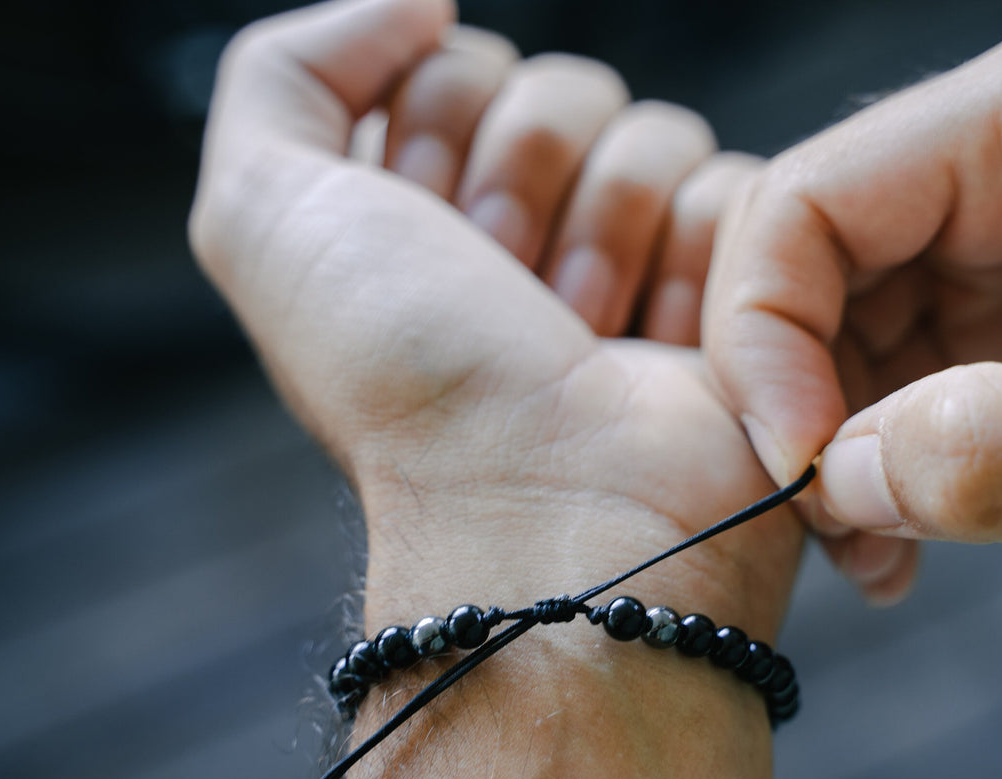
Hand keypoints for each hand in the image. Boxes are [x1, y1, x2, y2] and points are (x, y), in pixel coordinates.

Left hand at [190, 0, 792, 606]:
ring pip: (654, 131)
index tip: (427, 238)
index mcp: (423, 214)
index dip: (441, 132)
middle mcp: (526, 234)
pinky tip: (658, 347)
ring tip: (584, 332)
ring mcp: (632, 262)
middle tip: (509, 291)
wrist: (549, 506)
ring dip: (611, 229)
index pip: (460, 67)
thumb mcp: (264, 214)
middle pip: (561, 88)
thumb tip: (424, 0)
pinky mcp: (729, 291)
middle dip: (526, 181)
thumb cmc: (407, 379)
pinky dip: (697, 262)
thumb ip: (288, 68)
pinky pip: (737, 187)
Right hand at [704, 7, 1001, 590]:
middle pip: (806, 259)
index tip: (803, 473)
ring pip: (835, 319)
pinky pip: (891, 362)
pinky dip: (876, 454)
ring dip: (832, 443)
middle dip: (796, 401)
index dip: (766, 339)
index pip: (810, 199)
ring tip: (877, 552)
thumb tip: (837, 475)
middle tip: (829, 527)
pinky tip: (907, 534)